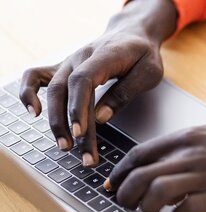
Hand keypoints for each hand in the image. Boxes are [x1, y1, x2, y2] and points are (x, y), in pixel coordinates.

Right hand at [19, 0, 176, 166]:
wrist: (132, 34)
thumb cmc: (143, 54)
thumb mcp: (148, 72)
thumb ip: (125, 93)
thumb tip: (101, 118)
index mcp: (103, 55)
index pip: (83, 81)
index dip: (78, 108)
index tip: (81, 133)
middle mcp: (80, 57)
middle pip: (66, 90)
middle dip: (69, 125)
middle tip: (83, 154)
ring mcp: (68, 62)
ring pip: (52, 90)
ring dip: (56, 121)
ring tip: (65, 147)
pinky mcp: (63, 68)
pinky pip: (36, 76)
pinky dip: (28, 92)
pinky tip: (34, 113)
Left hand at [105, 122, 205, 211]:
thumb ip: (186, 145)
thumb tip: (162, 162)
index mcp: (189, 138)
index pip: (140, 154)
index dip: (119, 172)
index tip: (112, 183)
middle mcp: (193, 156)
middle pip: (141, 176)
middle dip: (124, 194)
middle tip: (125, 204)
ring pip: (156, 193)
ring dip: (146, 208)